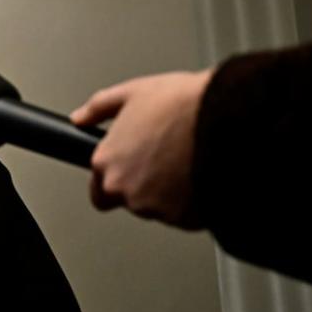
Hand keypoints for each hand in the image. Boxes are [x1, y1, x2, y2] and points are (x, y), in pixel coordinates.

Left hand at [70, 69, 212, 226]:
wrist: (231, 120)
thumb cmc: (185, 105)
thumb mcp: (134, 92)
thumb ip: (99, 107)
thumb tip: (80, 117)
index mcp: (107, 162)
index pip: (99, 189)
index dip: (117, 178)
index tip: (132, 169)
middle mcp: (124, 188)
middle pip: (128, 200)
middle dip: (144, 187)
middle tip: (166, 163)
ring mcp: (153, 206)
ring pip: (157, 209)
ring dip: (168, 194)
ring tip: (187, 164)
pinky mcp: (184, 219)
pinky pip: (185, 217)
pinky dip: (192, 202)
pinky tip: (202, 176)